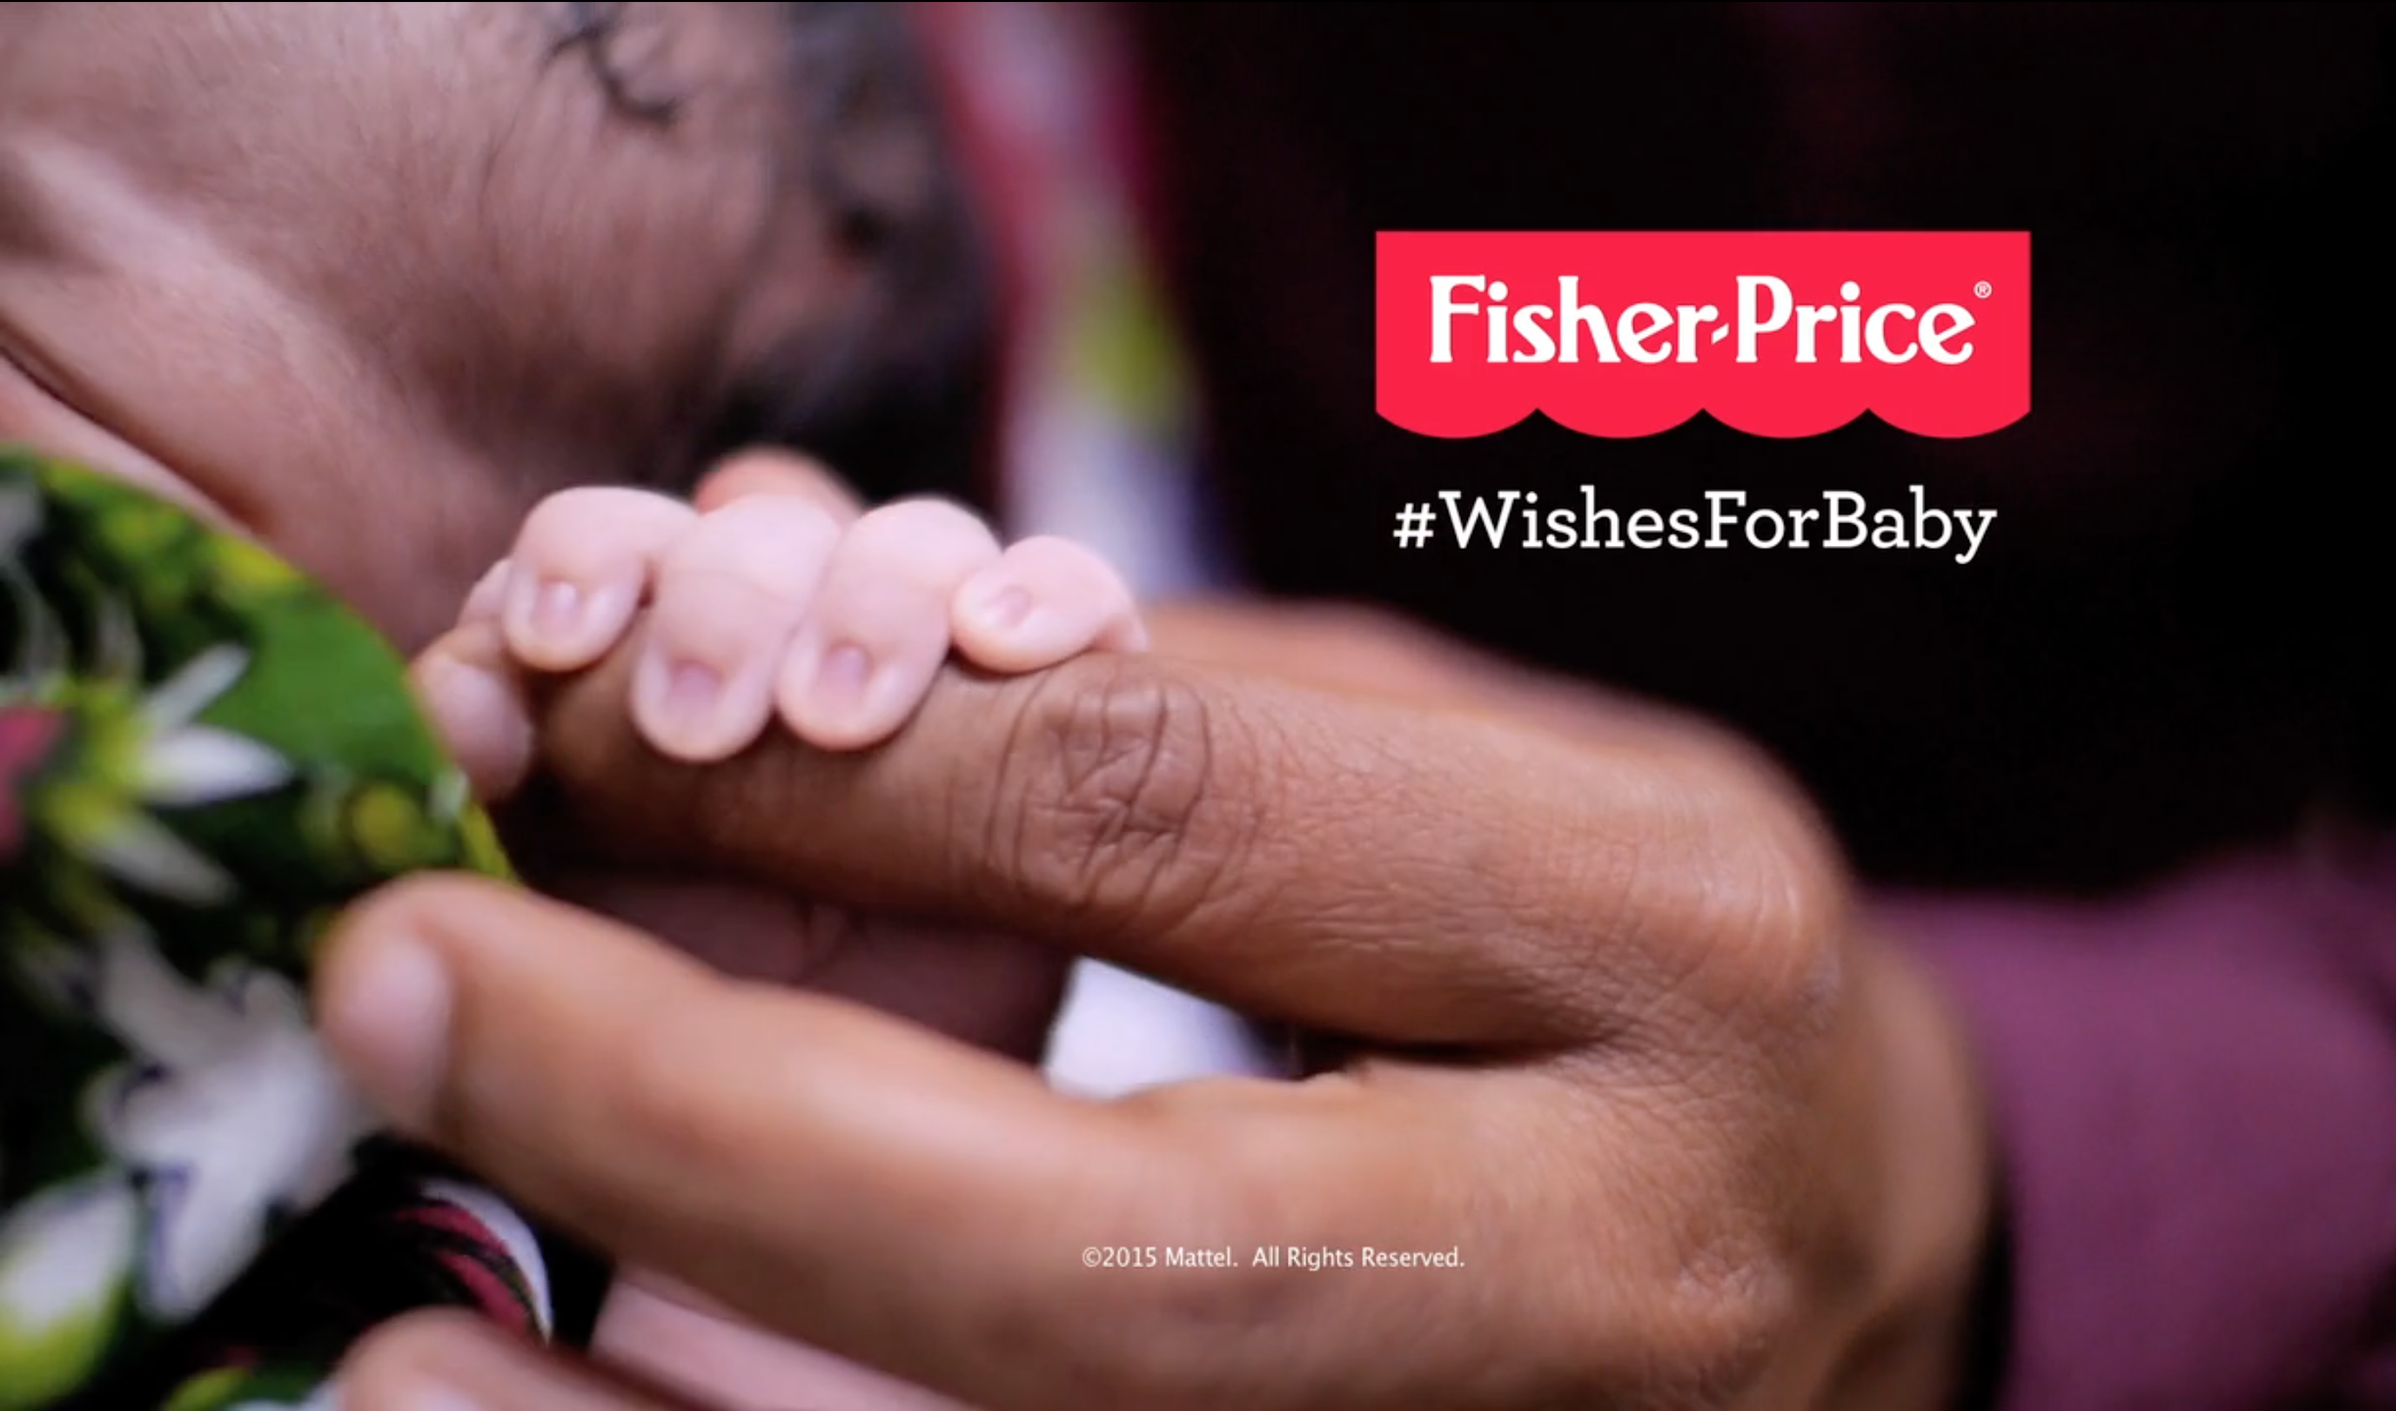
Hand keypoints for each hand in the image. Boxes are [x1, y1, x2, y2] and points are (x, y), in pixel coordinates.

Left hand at [326, 608, 1993, 1409]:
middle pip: (1094, 1248)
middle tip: (397, 982)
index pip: (1188, 826)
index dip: (832, 764)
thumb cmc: (1646, 972)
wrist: (1854, 1269)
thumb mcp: (1492, 769)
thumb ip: (1176, 725)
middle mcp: (1589, 1254)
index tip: (561, 702)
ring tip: (390, 1343)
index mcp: (1650, 936)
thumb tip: (778, 674)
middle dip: (697, 1119)